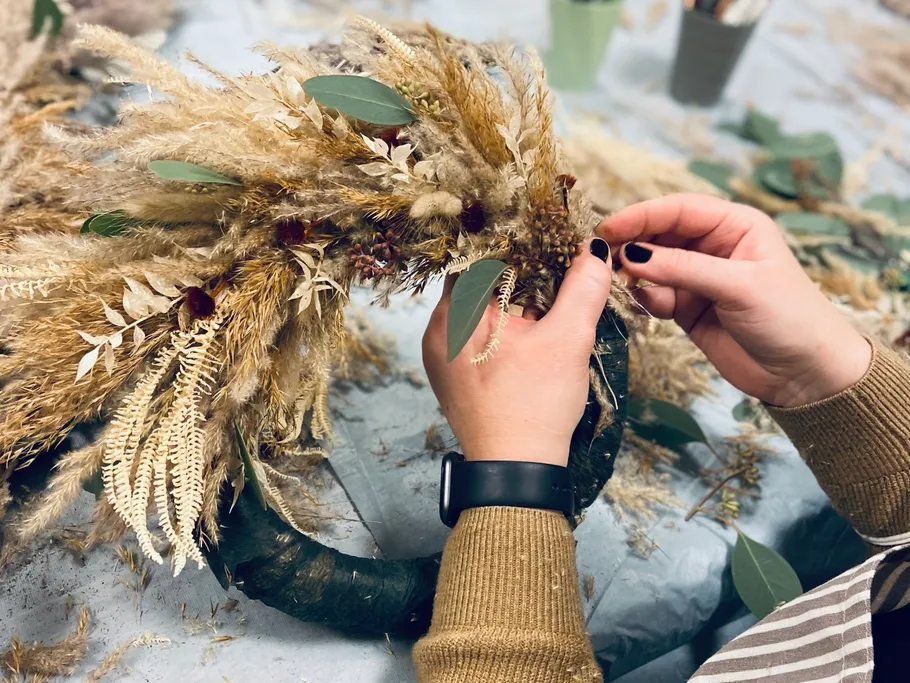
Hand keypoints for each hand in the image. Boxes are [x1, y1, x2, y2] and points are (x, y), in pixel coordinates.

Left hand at [422, 239, 612, 465]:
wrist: (515, 470)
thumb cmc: (534, 405)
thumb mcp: (567, 339)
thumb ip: (582, 287)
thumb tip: (592, 249)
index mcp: (454, 312)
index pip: (477, 252)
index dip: (514, 239)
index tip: (544, 236)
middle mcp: (438, 329)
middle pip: (478, 280)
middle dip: (517, 271)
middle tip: (553, 265)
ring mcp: (442, 354)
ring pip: (478, 308)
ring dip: (512, 300)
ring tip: (547, 298)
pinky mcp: (454, 375)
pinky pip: (476, 334)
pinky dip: (503, 326)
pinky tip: (531, 332)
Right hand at [600, 194, 871, 407]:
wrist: (804, 375)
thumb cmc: (788, 318)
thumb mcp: (738, 286)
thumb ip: (683, 268)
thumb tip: (630, 255)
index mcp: (735, 226)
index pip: (678, 210)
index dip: (641, 216)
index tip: (608, 229)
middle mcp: (713, 246)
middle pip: (659, 234)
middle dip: (633, 245)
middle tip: (605, 259)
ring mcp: (697, 278)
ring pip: (652, 266)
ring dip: (636, 275)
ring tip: (624, 286)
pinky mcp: (686, 308)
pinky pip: (653, 295)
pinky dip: (644, 299)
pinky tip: (647, 308)